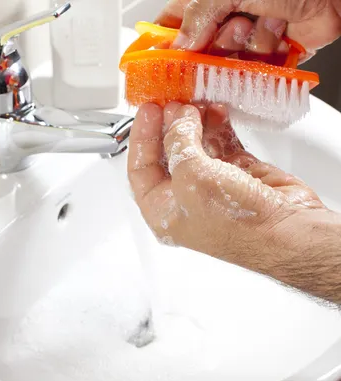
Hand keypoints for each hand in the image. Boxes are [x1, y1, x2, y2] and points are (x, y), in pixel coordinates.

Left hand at [127, 102, 326, 265]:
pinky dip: (218, 126)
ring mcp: (212, 186)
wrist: (286, 230)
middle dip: (171, 126)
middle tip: (175, 102)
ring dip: (196, 123)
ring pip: (196, 145)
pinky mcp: (238, 174)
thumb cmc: (236, 223)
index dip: (142, 137)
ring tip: (198, 105)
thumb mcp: (191, 175)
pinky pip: (222, 143)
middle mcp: (185, 199)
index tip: (149, 110)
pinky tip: (217, 112)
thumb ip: (179, 142)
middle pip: (168, 154)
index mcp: (163, 210)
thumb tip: (179, 120)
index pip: (140, 169)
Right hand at [156, 0, 340, 61]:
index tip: (153, 65)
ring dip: (247, 46)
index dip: (160, 45)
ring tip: (266, 22)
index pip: (171, 24)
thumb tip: (178, 46)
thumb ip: (197, 17)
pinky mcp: (269, 53)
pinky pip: (254, 68)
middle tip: (230, 35)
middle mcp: (225, 16)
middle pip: (197, 52)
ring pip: (227, 62)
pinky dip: (268, 54)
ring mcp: (246, 35)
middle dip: (213, 48)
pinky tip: (281, 32)